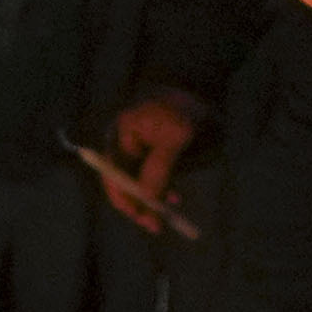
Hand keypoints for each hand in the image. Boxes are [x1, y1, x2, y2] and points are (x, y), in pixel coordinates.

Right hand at [84, 94, 206, 237]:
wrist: (198, 86)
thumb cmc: (184, 109)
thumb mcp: (175, 139)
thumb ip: (159, 169)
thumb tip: (146, 197)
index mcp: (120, 138)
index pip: (113, 176)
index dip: (125, 200)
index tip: (143, 217)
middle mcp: (122, 145)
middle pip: (123, 184)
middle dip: (139, 206)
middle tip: (156, 225)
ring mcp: (136, 149)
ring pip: (138, 183)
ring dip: (152, 200)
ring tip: (171, 210)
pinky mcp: (151, 152)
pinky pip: (151, 177)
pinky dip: (161, 189)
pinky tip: (174, 197)